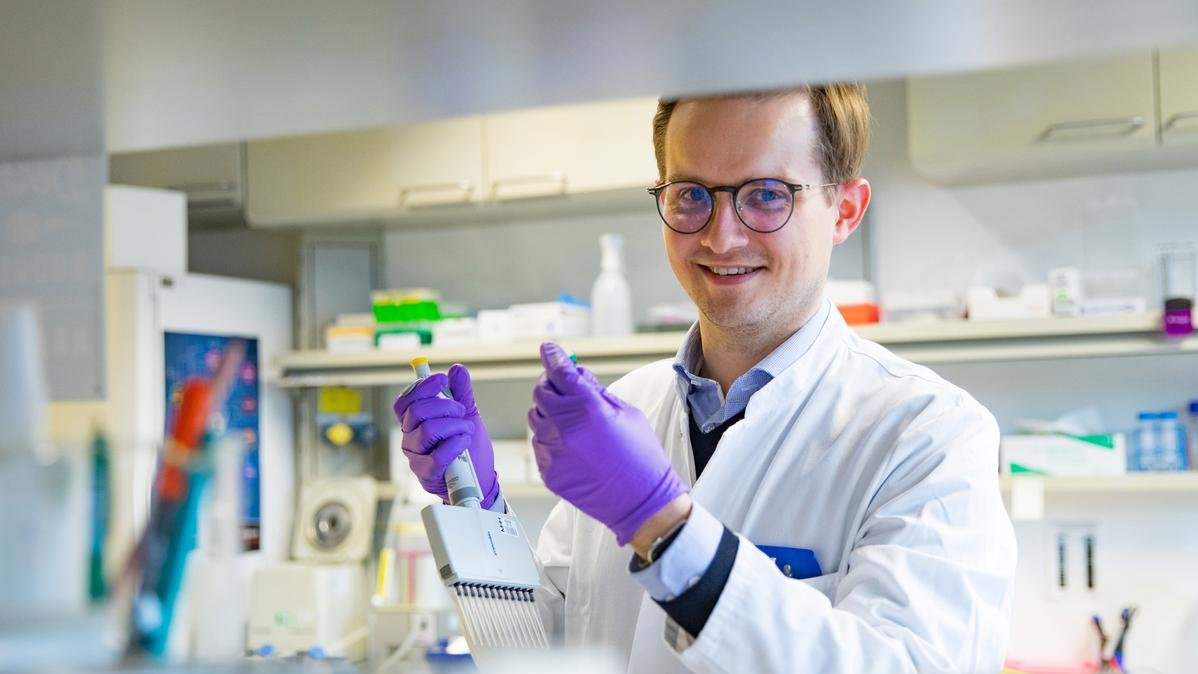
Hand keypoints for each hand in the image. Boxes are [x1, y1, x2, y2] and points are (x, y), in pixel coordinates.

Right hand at [392, 363, 499, 507]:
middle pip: (417, 412)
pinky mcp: (426, 474)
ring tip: (467, 430)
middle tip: (461, 411)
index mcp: (414, 422)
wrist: (480, 479)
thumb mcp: (468, 415)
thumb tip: (457, 369)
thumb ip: (461, 393)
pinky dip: (455, 445)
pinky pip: (436, 456)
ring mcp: (416, 457)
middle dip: (445, 406)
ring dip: (454, 426)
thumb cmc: (470, 448)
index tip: (441, 379)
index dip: (420, 387)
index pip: (405, 401)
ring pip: (428, 431)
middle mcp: (410, 438)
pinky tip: (464, 443)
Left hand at [528, 342, 687, 544]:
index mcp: (587, 407)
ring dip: (549, 411)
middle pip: (541, 392)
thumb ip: (596, 392)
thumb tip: (576, 376)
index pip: (559, 371)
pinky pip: (539, 444)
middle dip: (551, 384)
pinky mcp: (548, 470)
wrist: (641, 501)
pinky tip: (571, 444)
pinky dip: (550, 437)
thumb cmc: (641, 456)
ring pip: (536, 418)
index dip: (553, 356)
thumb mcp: (627, 413)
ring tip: (571, 420)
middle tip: (563, 386)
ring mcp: (552, 450)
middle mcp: (564, 427)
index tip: (548, 349)